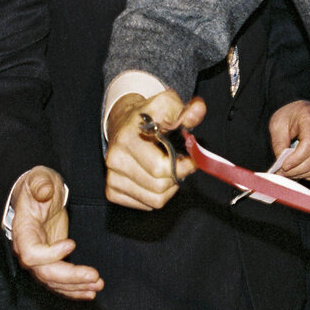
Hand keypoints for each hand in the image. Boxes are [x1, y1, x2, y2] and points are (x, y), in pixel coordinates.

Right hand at [11, 166, 103, 299]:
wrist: (38, 194)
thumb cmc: (37, 185)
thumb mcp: (39, 178)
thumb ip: (40, 184)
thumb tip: (45, 192)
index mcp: (23, 233)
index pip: (32, 254)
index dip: (50, 254)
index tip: (71, 243)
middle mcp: (28, 251)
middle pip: (46, 274)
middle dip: (71, 277)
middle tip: (94, 276)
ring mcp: (40, 259)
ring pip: (55, 282)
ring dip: (77, 286)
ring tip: (98, 285)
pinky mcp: (51, 262)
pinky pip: (60, 282)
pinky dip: (75, 289)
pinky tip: (91, 291)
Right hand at [104, 90, 204, 209]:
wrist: (123, 122)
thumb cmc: (147, 116)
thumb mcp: (167, 104)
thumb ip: (186, 110)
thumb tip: (198, 111)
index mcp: (128, 139)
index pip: (160, 168)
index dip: (182, 167)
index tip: (191, 160)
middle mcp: (115, 160)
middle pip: (159, 187)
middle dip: (177, 176)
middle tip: (181, 164)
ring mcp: (112, 177)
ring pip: (154, 200)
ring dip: (169, 188)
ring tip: (169, 170)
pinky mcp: (112, 191)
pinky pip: (145, 205)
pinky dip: (156, 195)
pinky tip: (156, 178)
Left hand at [267, 100, 309, 179]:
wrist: (298, 110)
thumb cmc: (287, 115)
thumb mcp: (277, 125)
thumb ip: (279, 144)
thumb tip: (282, 166)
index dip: (297, 159)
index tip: (283, 166)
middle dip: (298, 169)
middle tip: (283, 173)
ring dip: (304, 174)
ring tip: (289, 174)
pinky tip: (301, 173)